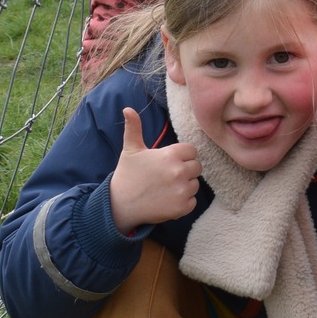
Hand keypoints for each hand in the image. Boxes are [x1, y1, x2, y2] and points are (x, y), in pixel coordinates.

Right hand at [108, 107, 200, 233]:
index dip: (181, 156)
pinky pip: (193, 201)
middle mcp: (179, 171)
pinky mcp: (182, 208)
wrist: (120, 205)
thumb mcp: (130, 150)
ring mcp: (181, 190)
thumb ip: (134, 128)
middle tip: (167, 176)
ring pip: (195, 184)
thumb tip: (128, 109)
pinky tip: (168, 199)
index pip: (191, 151)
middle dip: (185, 170)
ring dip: (185, 186)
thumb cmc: (127, 175)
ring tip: (166, 188)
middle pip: (196, 167)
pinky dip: (184, 202)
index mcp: (170, 155)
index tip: (168, 162)